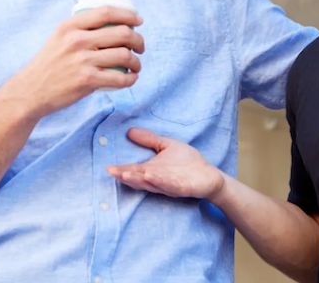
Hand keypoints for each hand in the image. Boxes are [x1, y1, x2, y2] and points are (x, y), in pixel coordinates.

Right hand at [4, 6, 144, 117]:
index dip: (128, 14)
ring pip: (125, 55)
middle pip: (122, 33)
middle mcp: (77, 40)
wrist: (30, 91)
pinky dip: (131, 79)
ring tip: (136, 65)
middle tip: (140, 47)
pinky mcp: (87, 81)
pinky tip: (131, 79)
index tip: (139, 20)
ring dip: (137, 62)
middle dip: (139, 40)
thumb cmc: (48, 64)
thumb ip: (79, 28)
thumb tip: (110, 22)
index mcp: (70, 26)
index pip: (106, 12)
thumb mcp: (58, 37)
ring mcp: (82, 60)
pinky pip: (120, 78)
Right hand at [107, 128, 225, 199]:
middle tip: (112, 172)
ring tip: (126, 175)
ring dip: (139, 179)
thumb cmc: (187, 163)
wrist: (210, 176)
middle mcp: (158, 179)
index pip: (134, 170)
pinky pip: (170, 185)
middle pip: (139, 178)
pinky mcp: (182, 187)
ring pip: (152, 183)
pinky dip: (161, 181)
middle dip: (126, 176)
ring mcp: (169, 184)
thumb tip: (129, 130)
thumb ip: (149, 140)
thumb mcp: (166, 146)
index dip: (121, 170)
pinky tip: (152, 176)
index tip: (108, 168)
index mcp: (152, 170)